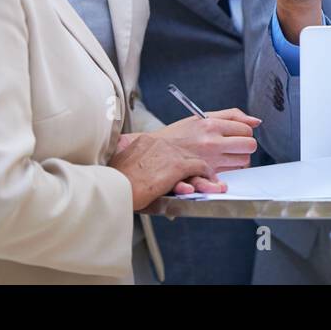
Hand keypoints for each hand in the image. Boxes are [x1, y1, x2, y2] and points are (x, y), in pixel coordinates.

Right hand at [109, 132, 224, 209]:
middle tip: (212, 166)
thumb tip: (136, 166)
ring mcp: (169, 153)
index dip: (182, 154)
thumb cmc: (115, 183)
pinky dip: (207, 176)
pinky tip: (212, 182)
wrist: (113, 188)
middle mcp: (159, 143)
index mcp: (145, 141)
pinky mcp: (176, 166)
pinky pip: (199, 167)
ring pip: (197, 157)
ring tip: (217, 179)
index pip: (170, 144)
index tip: (190, 159)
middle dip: (201, 158)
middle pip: (187, 148)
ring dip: (208, 170)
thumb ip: (135, 162)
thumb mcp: (124, 165)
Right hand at [159, 108, 260, 174]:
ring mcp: (208, 160)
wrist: (152, 152)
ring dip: (238, 160)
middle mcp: (211, 142)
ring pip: (242, 162)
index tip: (237, 135)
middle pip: (248, 146)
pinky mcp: (204, 176)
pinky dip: (229, 172)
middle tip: (235, 146)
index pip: (246, 130)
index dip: (244, 133)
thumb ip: (231, 115)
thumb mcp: (201, 117)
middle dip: (245, 147)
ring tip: (225, 156)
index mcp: (211, 124)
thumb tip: (256, 121)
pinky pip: (230, 174)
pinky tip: (220, 170)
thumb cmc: (177, 134)